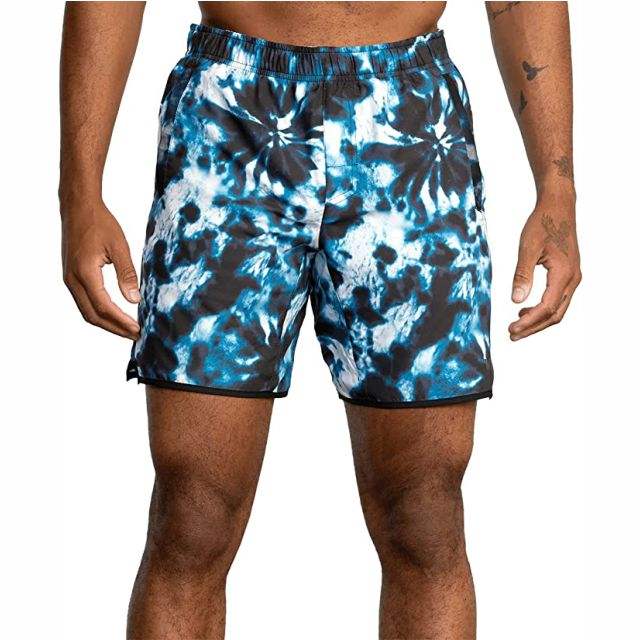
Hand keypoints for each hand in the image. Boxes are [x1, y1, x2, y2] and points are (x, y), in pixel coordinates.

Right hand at [61, 199, 139, 338]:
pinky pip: (85, 302)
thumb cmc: (100, 223)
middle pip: (92, 316)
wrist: (78, 207)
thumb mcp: (119, 247)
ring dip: (107, 323)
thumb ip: (127, 274)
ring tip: (128, 329)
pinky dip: (100, 313)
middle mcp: (72, 280)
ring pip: (87, 311)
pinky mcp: (72, 277)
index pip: (104, 307)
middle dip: (115, 329)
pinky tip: (116, 314)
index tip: (138, 329)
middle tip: (136, 335)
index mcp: (84, 273)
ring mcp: (69, 280)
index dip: (121, 322)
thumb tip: (134, 300)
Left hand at [509, 196, 580, 339]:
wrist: (558, 208)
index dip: (529, 322)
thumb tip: (516, 301)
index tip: (511, 328)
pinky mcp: (568, 275)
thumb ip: (522, 275)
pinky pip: (558, 300)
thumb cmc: (542, 224)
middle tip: (512, 334)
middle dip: (533, 327)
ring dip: (538, 321)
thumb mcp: (528, 248)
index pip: (547, 308)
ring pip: (557, 310)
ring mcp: (573, 278)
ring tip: (516, 326)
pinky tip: (525, 310)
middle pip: (554, 315)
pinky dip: (542, 310)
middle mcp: (572, 279)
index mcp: (564, 274)